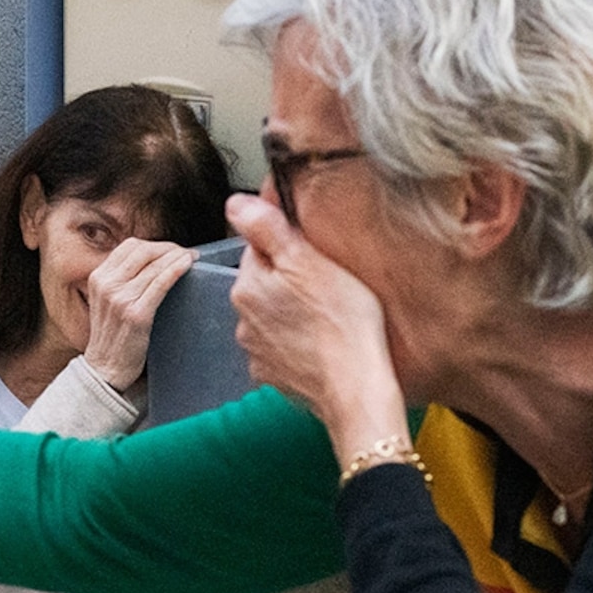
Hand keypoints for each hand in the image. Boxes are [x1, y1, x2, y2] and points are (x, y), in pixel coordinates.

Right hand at [77, 238, 198, 388]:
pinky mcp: (136, 314)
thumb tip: (152, 263)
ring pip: (154, 264)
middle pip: (143, 251)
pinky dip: (177, 270)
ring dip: (177, 257)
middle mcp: (107, 284)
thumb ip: (122, 281)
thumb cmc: (112, 337)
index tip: (170, 250)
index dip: (154, 245)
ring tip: (192, 258)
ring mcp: (120, 298)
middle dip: (168, 248)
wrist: (104, 369)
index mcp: (98, 278)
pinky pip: (161, 283)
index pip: (129, 247)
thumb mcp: (107, 302)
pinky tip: (188, 265)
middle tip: (185, 253)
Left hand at [225, 193, 408, 456]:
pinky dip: (298, 342)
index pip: (259, 246)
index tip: (313, 247)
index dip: (287, 241)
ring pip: (273, 315)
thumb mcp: (308, 260)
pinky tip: (322, 342)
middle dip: (290, 278)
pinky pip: (283, 347)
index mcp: (248, 285)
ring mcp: (256, 352)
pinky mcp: (274, 376)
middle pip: (265, 282)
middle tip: (328, 282)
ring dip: (293, 310)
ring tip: (328, 314)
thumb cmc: (342, 323)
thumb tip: (236, 203)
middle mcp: (242, 320)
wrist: (355, 388)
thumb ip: (267, 227)